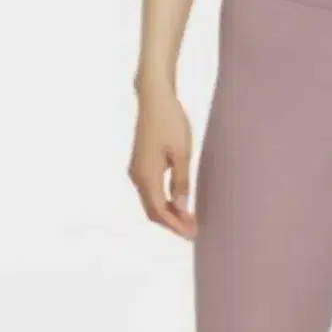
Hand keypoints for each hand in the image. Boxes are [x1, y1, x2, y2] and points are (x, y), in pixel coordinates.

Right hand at [128, 82, 196, 239]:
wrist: (154, 98)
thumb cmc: (170, 121)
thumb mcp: (182, 153)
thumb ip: (181, 182)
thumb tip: (181, 207)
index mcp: (146, 175)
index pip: (160, 211)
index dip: (176, 225)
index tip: (193, 233)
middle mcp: (137, 176)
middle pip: (153, 211)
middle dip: (173, 224)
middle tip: (194, 231)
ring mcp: (137, 170)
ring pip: (151, 203)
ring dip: (169, 214)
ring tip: (190, 221)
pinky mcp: (141, 165)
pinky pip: (151, 191)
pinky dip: (165, 202)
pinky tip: (180, 204)